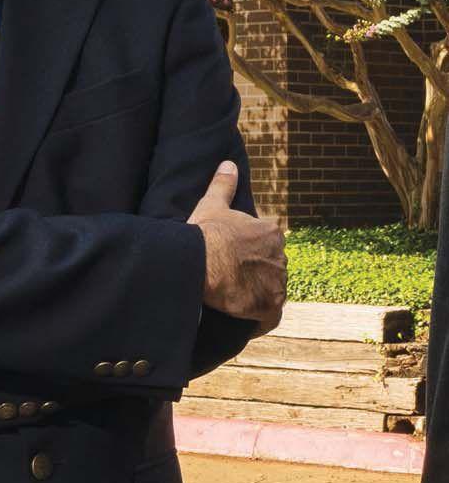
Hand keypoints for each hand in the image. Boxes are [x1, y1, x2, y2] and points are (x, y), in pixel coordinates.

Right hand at [186, 161, 285, 334]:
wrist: (200, 263)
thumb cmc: (205, 233)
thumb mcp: (212, 205)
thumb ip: (224, 185)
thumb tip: (229, 164)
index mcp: (271, 233)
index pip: (267, 245)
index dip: (250, 251)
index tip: (234, 256)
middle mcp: (281, 258)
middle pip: (271, 268)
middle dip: (256, 273)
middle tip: (231, 276)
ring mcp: (278, 284)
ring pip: (271, 291)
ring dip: (257, 295)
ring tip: (234, 297)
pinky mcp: (270, 307)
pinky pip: (269, 317)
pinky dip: (259, 319)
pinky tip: (245, 318)